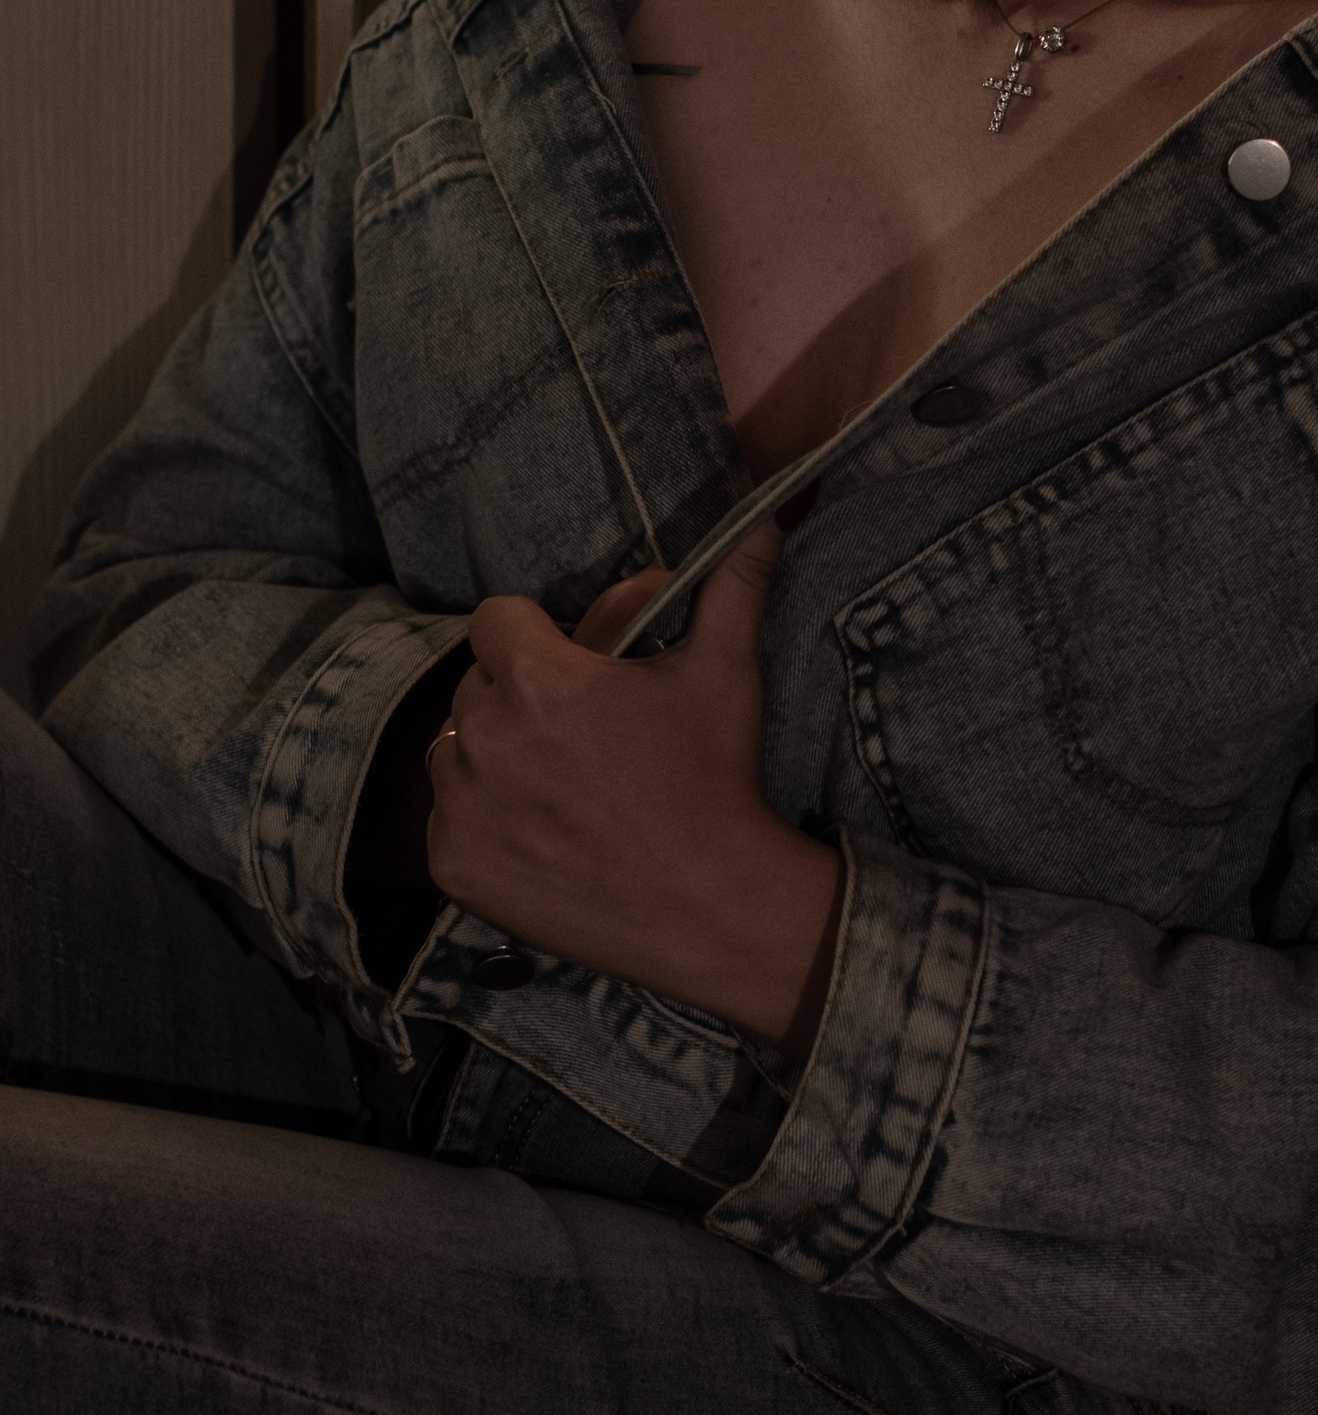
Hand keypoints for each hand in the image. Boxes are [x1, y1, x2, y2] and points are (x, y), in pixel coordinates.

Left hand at [424, 525, 843, 1055]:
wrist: (711, 905)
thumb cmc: (715, 778)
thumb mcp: (725, 670)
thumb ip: (731, 580)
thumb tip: (771, 508)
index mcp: (538, 679)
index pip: (495, 619)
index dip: (534, 636)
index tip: (572, 668)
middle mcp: (482, 738)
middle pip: (474, 685)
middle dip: (516, 697)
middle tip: (577, 733)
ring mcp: (461, 807)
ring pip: (452, 751)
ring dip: (490, 757)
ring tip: (557, 783)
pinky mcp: (454, 866)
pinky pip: (447, 820)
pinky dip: (482, 823)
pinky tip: (542, 834)